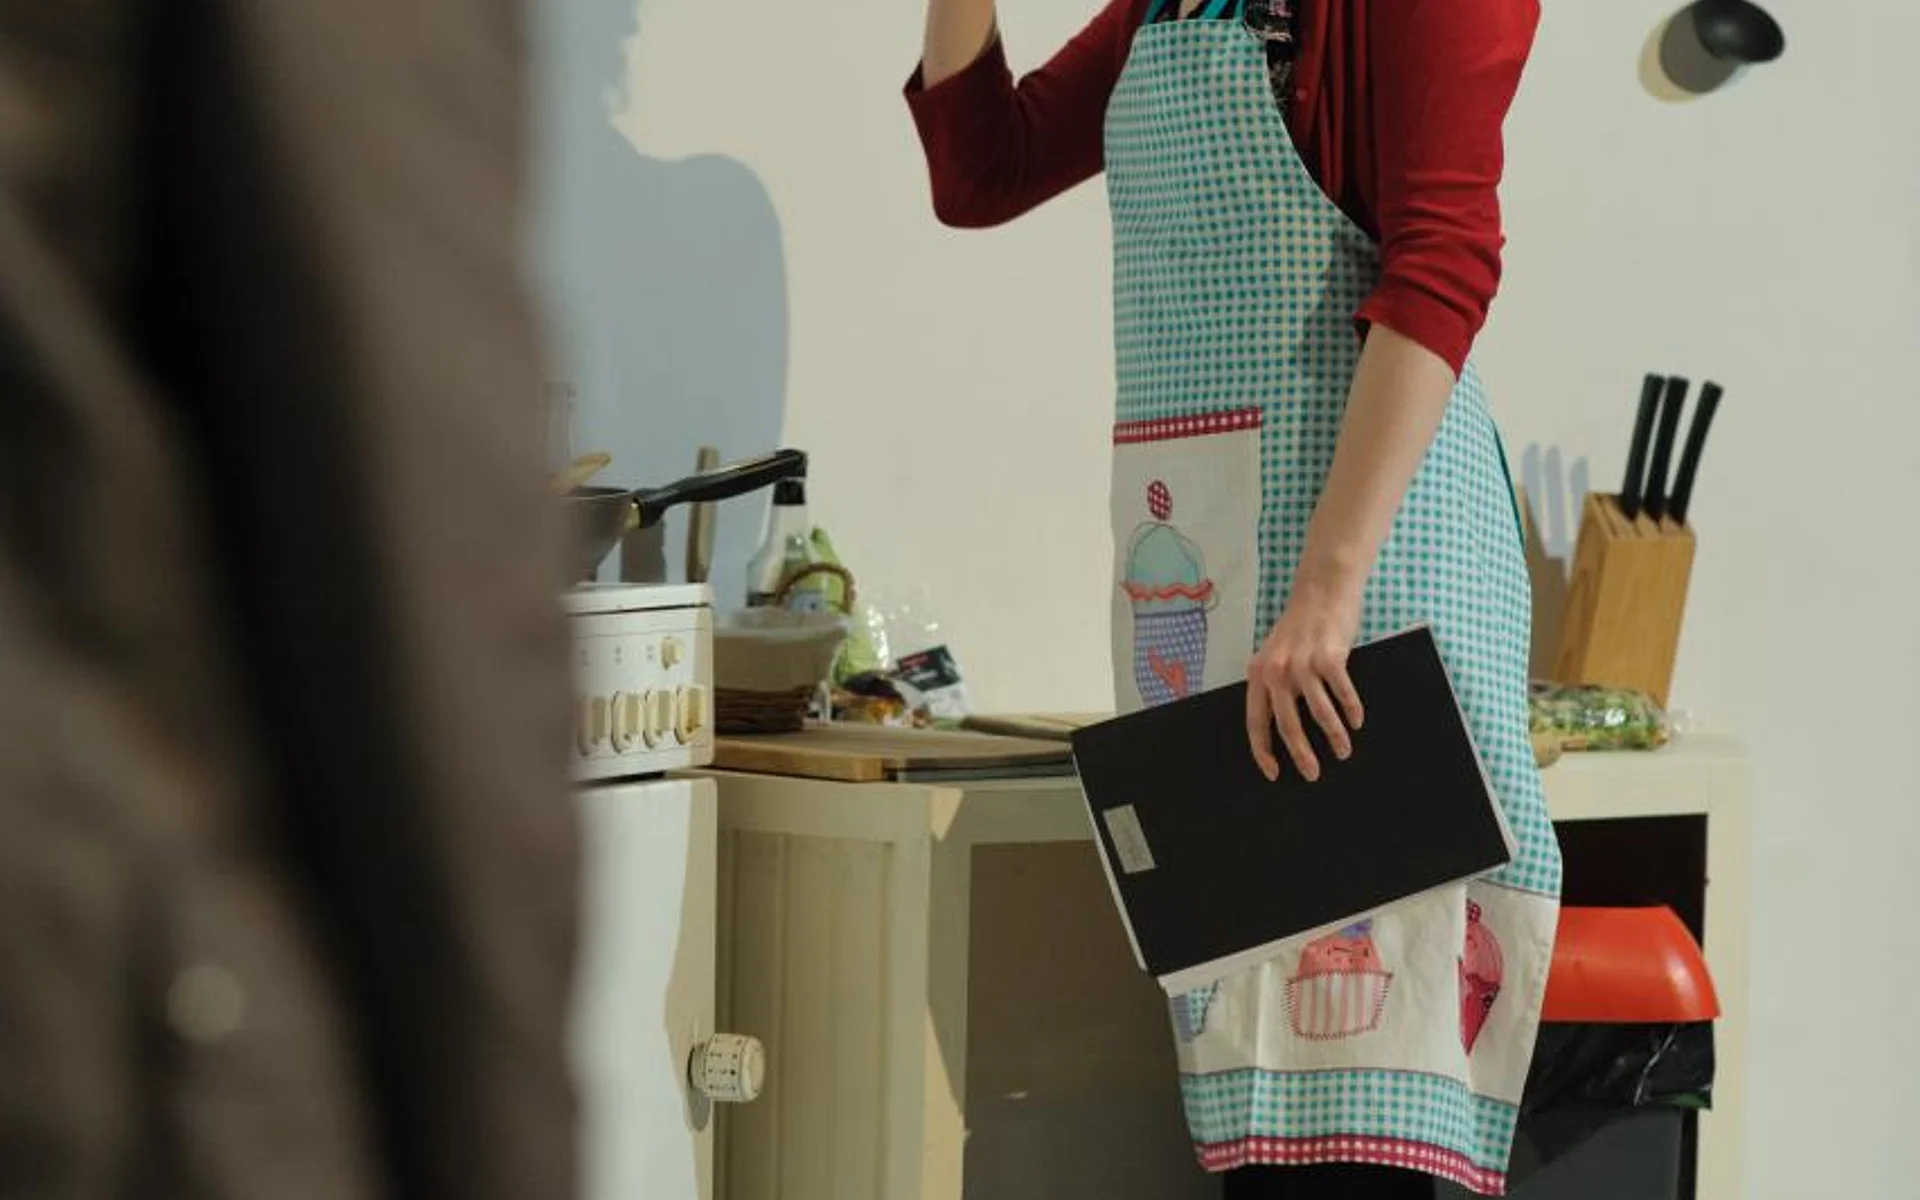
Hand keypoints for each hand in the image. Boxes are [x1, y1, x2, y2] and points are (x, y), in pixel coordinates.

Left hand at [1245, 580, 1364, 782]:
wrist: (1322, 589)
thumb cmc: (1301, 626)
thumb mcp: (1276, 653)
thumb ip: (1275, 683)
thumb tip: (1286, 726)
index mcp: (1259, 673)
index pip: (1256, 721)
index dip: (1263, 750)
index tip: (1273, 772)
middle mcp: (1277, 670)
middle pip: (1287, 724)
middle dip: (1300, 754)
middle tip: (1312, 774)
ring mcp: (1304, 663)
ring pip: (1318, 713)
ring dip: (1333, 737)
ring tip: (1343, 752)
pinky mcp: (1331, 657)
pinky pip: (1343, 694)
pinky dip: (1351, 710)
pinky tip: (1357, 722)